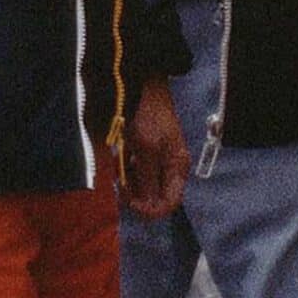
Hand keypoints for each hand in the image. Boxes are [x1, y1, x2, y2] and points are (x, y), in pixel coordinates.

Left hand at [122, 80, 187, 219]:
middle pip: (154, 196)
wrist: (143, 87)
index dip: (151, 210)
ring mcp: (158, 160)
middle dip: (136, 193)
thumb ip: (148, 178)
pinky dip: (126, 169)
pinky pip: (136, 171)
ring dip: (129, 180)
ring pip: (143, 185)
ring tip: (119, 166)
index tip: (131, 203)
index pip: (170, 203)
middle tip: (121, 183)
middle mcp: (171, 167)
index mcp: (178, 168)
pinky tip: (121, 157)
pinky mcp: (146, 152)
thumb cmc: (148, 116)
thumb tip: (149, 207)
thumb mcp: (148, 149)